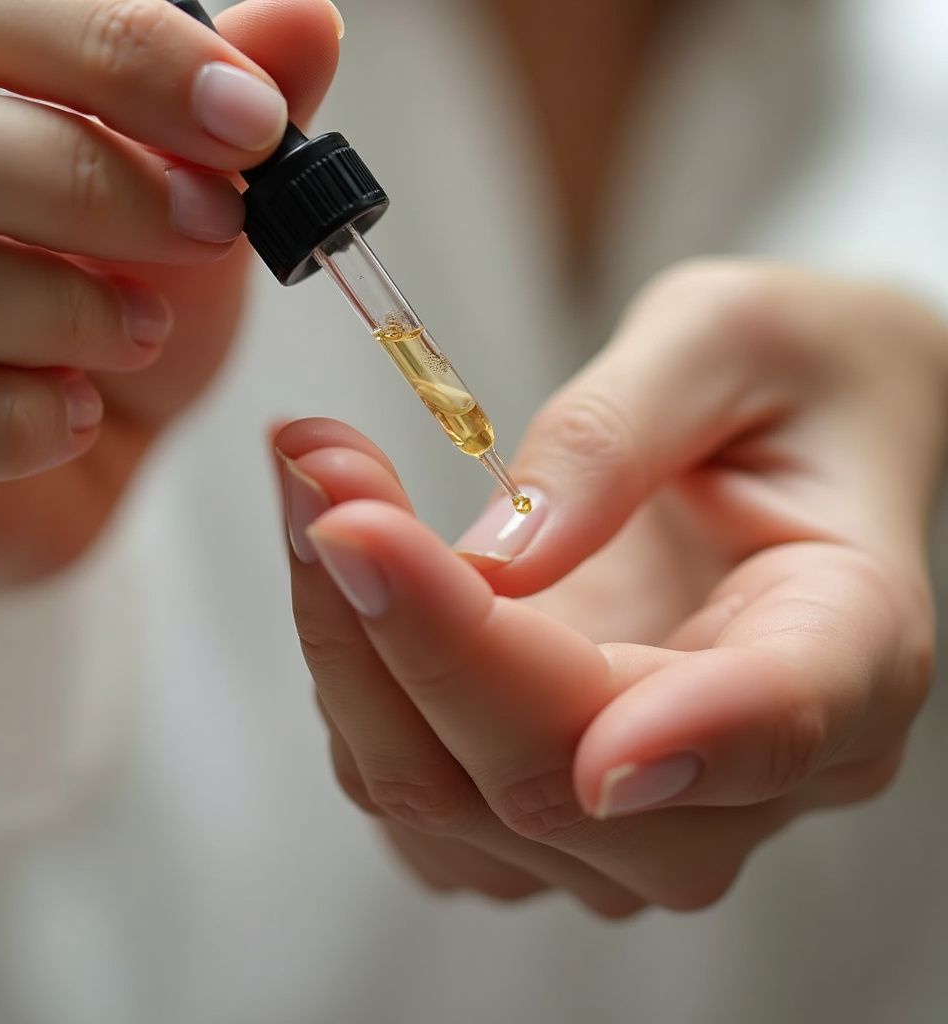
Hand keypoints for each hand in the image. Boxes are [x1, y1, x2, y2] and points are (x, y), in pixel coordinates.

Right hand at [0, 0, 339, 591]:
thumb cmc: (107, 313)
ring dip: (71, 314)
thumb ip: (217, 115)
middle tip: (209, 232)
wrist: (67, 460)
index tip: (252, 119)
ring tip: (139, 334)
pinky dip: (24, 422)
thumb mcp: (182, 208)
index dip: (126, 53)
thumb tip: (307, 25)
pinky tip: (70, 413)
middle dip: (95, 186)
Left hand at [273, 262, 945, 914]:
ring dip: (350, 649)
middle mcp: (752, 766)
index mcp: (852, 643)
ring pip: (453, 805)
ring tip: (315, 486)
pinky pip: (416, 787)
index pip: (776, 715)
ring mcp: (641, 805)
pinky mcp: (546, 801)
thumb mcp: (725, 339)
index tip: (520, 618)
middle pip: (554, 778)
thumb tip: (495, 557)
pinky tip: (341, 565)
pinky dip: (353, 679)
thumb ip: (617, 438)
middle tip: (321, 472)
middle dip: (409, 629)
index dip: (659, 712)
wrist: (791, 439)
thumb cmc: (787, 376)